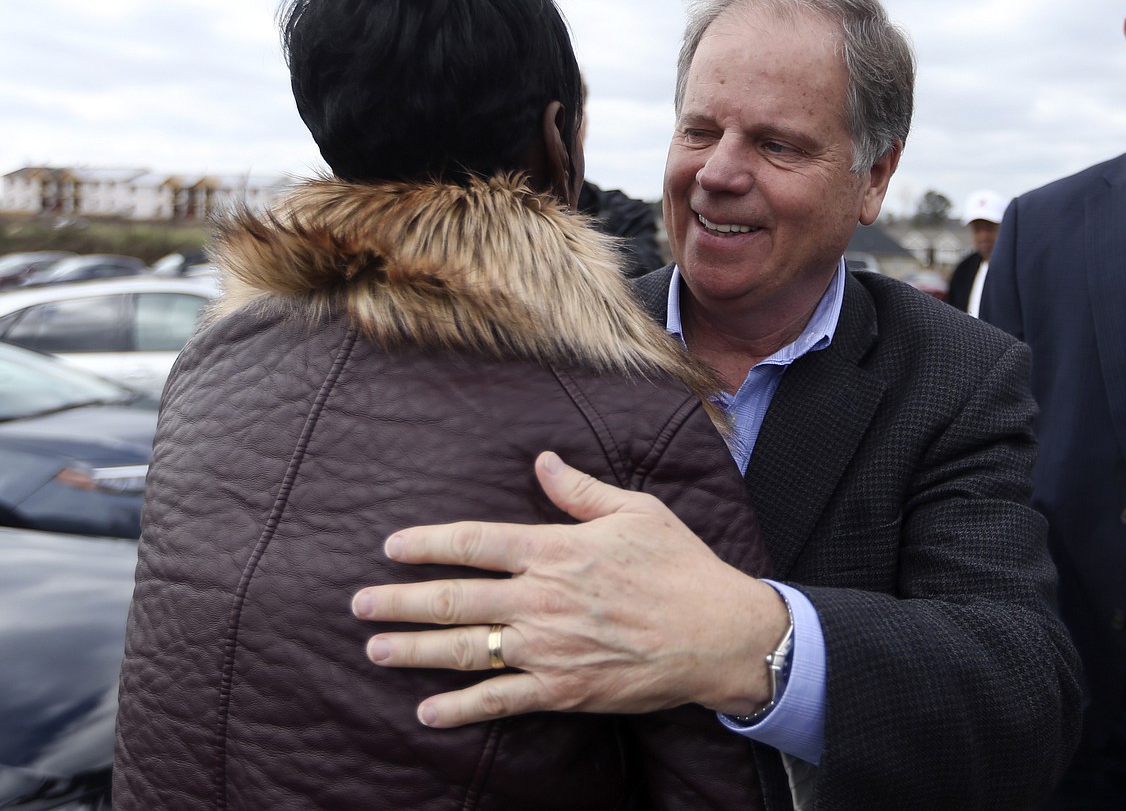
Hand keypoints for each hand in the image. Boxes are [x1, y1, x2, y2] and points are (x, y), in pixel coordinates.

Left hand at [352, 451, 786, 726]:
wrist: (717, 633)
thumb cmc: (679, 566)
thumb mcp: (634, 511)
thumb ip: (579, 490)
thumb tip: (541, 461)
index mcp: (555, 550)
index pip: (474, 543)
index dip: (427, 545)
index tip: (391, 547)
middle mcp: (541, 599)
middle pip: (455, 599)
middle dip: (400, 601)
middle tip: (358, 603)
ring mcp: (548, 649)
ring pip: (465, 651)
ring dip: (414, 650)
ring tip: (375, 648)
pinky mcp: (563, 690)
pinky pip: (500, 702)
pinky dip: (460, 709)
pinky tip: (427, 712)